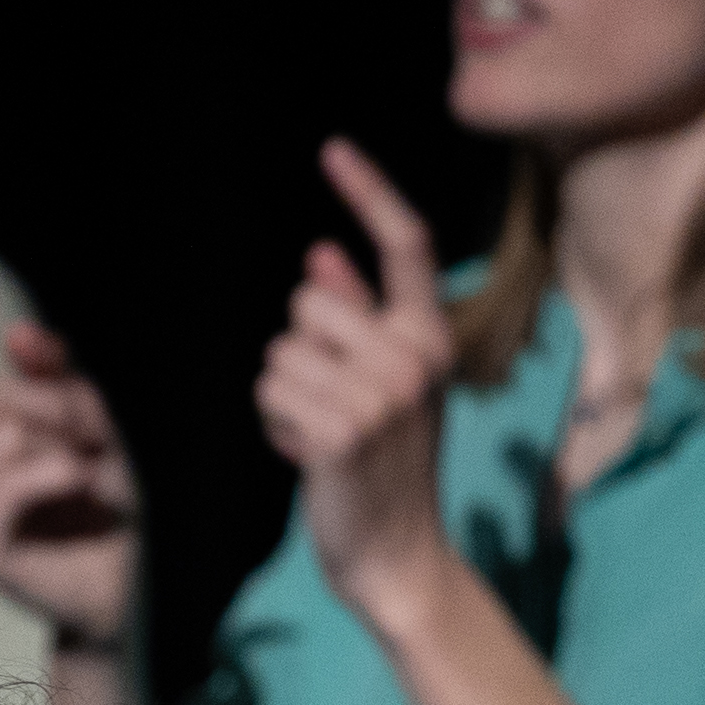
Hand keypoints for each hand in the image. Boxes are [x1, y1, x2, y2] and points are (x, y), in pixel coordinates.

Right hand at [0, 292, 143, 651]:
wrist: (123, 579)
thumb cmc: (102, 497)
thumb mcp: (89, 419)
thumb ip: (52, 373)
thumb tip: (15, 332)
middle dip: (43, 404)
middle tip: (87, 437)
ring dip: (56, 442)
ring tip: (85, 472)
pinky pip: (4, 484)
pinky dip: (51, 471)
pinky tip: (77, 477)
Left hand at [261, 140, 461, 629]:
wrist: (397, 554)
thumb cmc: (385, 466)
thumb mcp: (385, 385)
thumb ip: (358, 318)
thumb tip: (320, 255)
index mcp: (432, 336)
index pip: (406, 243)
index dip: (369, 191)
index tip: (332, 149)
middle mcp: (415, 356)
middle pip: (308, 300)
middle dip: (301, 350)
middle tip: (332, 408)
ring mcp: (382, 393)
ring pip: (281, 350)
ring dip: (284, 395)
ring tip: (322, 436)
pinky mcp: (342, 430)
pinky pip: (272, 391)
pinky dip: (277, 425)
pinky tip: (310, 457)